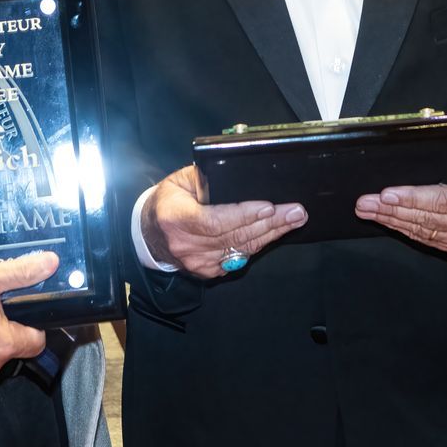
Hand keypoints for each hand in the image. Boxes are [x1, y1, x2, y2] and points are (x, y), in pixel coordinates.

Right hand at [141, 165, 306, 277]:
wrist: (150, 233)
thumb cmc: (168, 201)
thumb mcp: (180, 180)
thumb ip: (204, 178)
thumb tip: (236, 173)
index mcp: (176, 218)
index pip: (215, 220)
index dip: (244, 215)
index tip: (269, 207)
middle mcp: (186, 245)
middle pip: (235, 236)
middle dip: (271, 223)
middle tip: (296, 211)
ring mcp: (197, 263)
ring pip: (242, 249)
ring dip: (271, 234)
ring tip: (294, 219)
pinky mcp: (207, 272)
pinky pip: (239, 258)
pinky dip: (259, 244)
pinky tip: (276, 232)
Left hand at [354, 143, 446, 253]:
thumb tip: (419, 150)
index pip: (441, 199)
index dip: (411, 198)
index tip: (385, 194)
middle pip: (427, 218)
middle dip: (391, 210)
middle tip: (365, 203)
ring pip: (424, 231)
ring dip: (393, 222)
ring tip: (369, 211)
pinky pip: (430, 240)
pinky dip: (407, 231)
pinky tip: (390, 223)